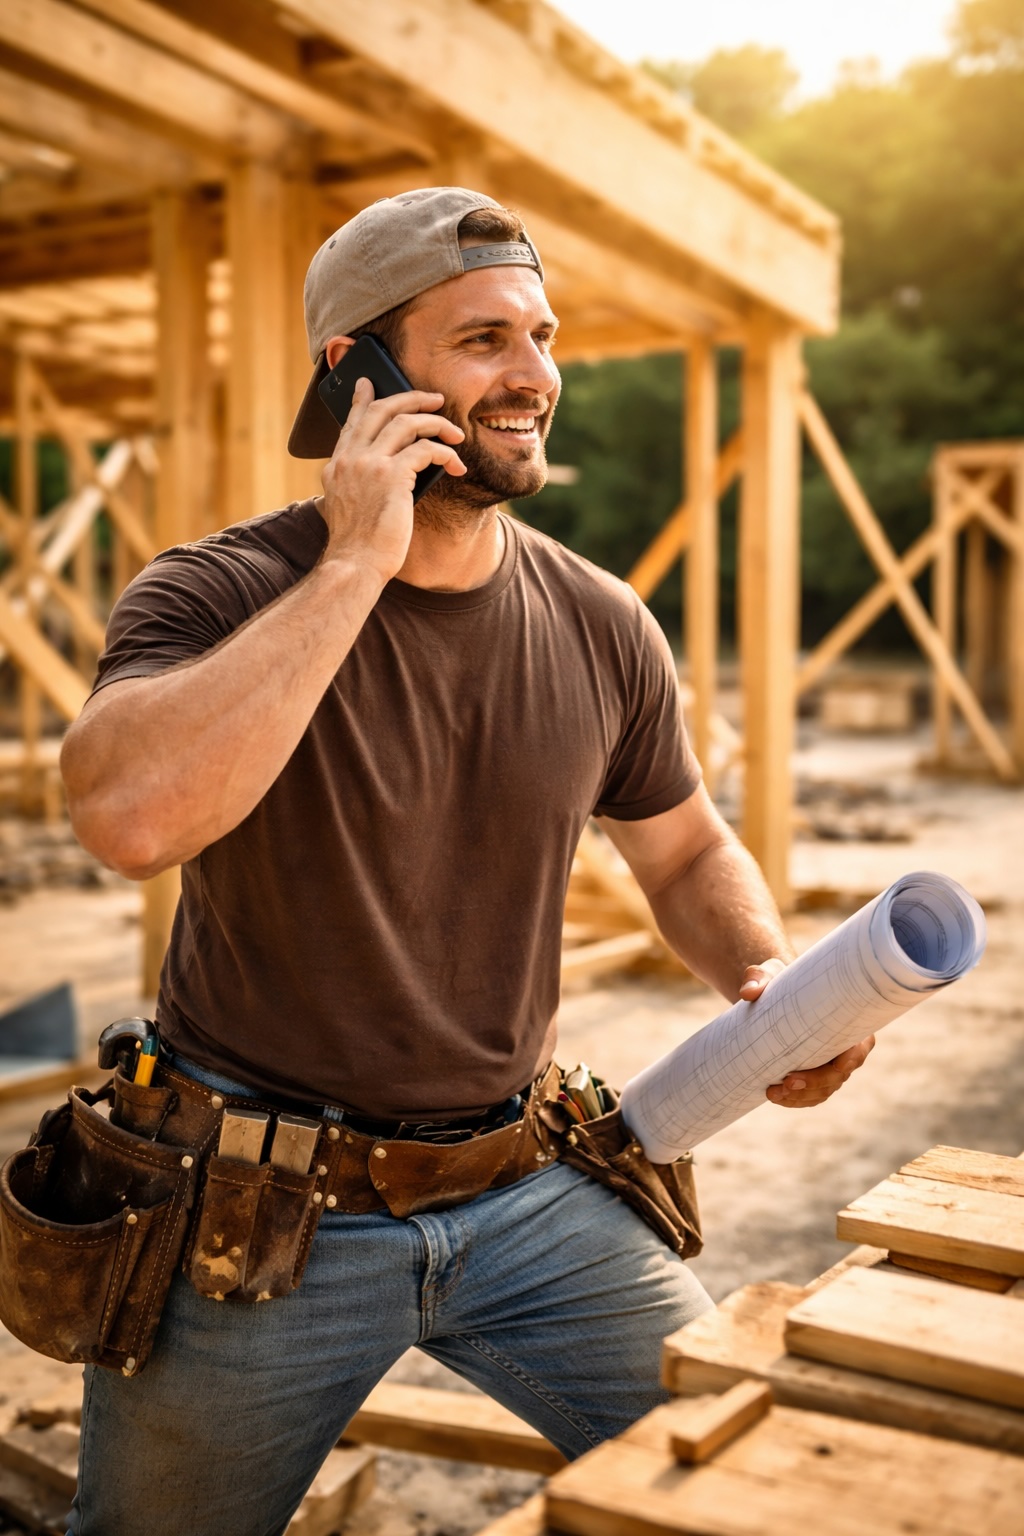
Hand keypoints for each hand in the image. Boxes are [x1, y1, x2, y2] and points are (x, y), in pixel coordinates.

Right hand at [320, 378, 466, 581]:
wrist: (354, 565)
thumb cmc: (358, 546)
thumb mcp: (348, 508)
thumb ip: (358, 485)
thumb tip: (387, 474)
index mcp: (337, 466)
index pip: (351, 422)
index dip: (363, 400)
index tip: (368, 384)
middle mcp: (350, 459)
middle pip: (381, 410)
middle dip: (411, 398)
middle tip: (434, 399)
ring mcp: (368, 464)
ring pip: (407, 422)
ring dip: (437, 423)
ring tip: (456, 432)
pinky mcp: (392, 476)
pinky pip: (426, 449)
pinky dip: (446, 453)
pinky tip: (457, 465)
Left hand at [738, 960, 875, 1108]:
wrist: (772, 993)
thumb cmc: (780, 979)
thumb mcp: (770, 973)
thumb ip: (759, 978)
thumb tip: (748, 993)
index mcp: (846, 1019)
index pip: (860, 1044)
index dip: (852, 1058)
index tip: (837, 1066)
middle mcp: (844, 1045)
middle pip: (840, 1074)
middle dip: (816, 1084)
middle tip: (786, 1083)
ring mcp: (831, 1062)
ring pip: (825, 1089)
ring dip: (802, 1097)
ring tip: (773, 1093)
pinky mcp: (815, 1072)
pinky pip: (813, 1094)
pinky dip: (797, 1100)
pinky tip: (777, 1097)